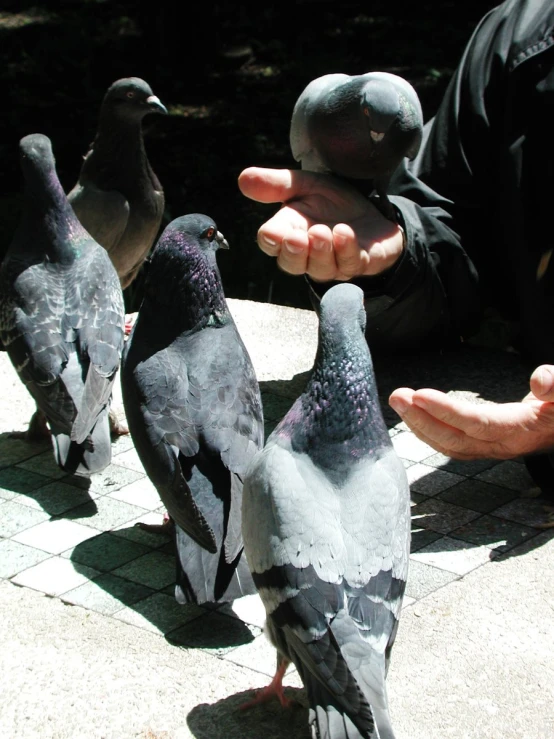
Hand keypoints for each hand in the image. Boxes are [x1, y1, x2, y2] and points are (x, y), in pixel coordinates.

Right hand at [238, 167, 403, 281]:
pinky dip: (346, 250)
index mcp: (289, 234)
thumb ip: (277, 184)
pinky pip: (351, 264)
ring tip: (321, 231)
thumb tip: (243, 179)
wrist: (371, 211)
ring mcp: (334, 264)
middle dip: (293, 253)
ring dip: (320, 251)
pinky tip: (344, 232)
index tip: (272, 232)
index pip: (271, 243)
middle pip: (292, 264)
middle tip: (295, 238)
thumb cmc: (331, 203)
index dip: (271, 240)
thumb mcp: (305, 185)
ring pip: (321, 269)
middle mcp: (308, 256)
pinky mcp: (361, 263)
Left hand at [388, 365, 553, 459]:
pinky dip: (430, 432)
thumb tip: (540, 381)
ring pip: (451, 445)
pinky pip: (453, 445)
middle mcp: (504, 443)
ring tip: (399, 402)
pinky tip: (414, 417)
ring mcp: (494, 448)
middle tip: (397, 396)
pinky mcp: (487, 446)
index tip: (419, 395)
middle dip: (422, 419)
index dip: (447, 411)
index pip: (478, 422)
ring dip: (420, 425)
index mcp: (522, 428)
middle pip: (456, 438)